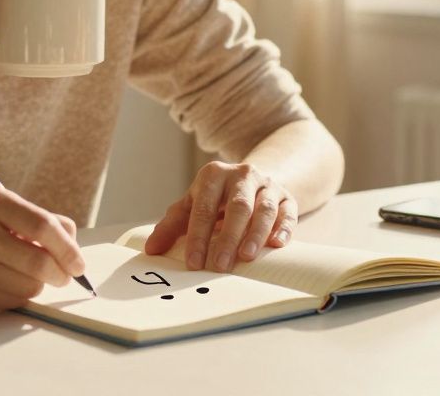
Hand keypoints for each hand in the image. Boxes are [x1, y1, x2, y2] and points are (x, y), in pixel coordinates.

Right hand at [0, 187, 86, 310]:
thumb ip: (34, 218)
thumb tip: (73, 241)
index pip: (42, 226)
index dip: (68, 248)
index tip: (78, 262)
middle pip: (38, 261)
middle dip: (61, 273)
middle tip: (65, 275)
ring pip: (27, 286)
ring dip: (39, 285)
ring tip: (31, 275)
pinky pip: (9, 302)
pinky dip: (19, 295)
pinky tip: (8, 283)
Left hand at [144, 161, 297, 271]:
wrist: (253, 180)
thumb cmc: (217, 198)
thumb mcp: (193, 204)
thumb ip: (172, 225)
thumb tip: (151, 250)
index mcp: (214, 175)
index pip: (204, 208)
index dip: (198, 237)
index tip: (194, 263)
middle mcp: (242, 175)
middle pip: (237, 206)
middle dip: (228, 237)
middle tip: (220, 265)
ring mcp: (267, 185)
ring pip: (264, 208)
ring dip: (256, 233)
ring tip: (246, 257)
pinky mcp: (288, 197)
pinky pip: (288, 212)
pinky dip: (284, 228)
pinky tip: (277, 245)